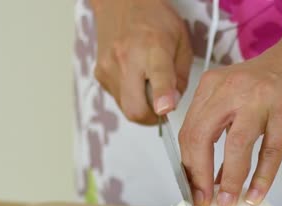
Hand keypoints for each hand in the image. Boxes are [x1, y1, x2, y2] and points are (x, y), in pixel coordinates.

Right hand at [91, 0, 192, 124]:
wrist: (121, 1)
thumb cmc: (153, 19)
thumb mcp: (181, 42)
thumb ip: (181, 77)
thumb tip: (172, 103)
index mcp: (153, 46)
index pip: (158, 76)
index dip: (161, 96)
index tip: (165, 108)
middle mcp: (127, 58)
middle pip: (136, 109)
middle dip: (152, 117)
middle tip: (160, 106)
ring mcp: (109, 68)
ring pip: (127, 109)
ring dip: (141, 106)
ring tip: (147, 83)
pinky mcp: (100, 75)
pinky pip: (118, 100)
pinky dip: (130, 97)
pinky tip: (134, 78)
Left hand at [179, 38, 281, 205]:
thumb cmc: (271, 81)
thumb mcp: (235, 99)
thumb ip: (219, 133)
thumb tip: (212, 178)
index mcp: (212, 87)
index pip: (189, 133)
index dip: (188, 168)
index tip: (193, 191)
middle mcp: (231, 90)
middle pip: (202, 139)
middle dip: (200, 177)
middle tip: (204, 201)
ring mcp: (260, 98)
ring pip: (236, 147)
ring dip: (230, 181)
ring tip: (228, 202)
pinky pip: (271, 151)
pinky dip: (262, 178)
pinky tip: (255, 195)